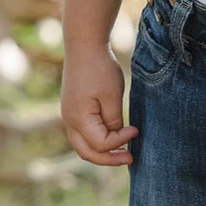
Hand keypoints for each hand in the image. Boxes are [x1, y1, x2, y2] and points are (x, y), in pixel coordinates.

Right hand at [61, 45, 138, 166]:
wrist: (84, 45)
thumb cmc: (100, 68)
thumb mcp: (112, 95)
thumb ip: (113, 120)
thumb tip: (116, 137)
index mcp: (78, 119)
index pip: (100, 144)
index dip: (120, 142)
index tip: (135, 130)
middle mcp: (69, 121)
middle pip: (87, 153)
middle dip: (109, 159)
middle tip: (130, 159)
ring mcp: (69, 116)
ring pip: (83, 146)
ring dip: (102, 151)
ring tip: (122, 152)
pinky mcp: (73, 110)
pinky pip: (83, 134)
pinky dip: (97, 141)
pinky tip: (113, 136)